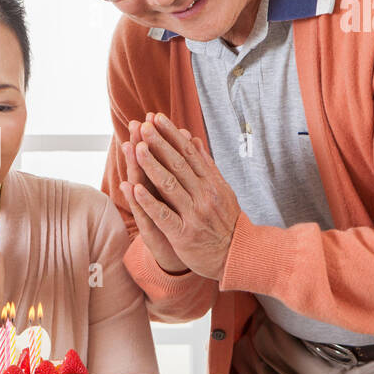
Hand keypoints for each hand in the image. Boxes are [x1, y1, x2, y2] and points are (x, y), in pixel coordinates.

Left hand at [126, 112, 241, 280]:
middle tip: (144, 125)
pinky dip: (149, 201)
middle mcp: (204, 195)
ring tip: (137, 149)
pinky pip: (164, 215)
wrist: (238, 255)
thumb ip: (206, 166)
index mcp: (211, 183)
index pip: (189, 153)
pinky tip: (135, 188)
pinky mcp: (184, 234)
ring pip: (170, 186)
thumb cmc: (225, 221)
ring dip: (152, 166)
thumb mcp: (221, 190)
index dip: (172, 135)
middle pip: (178, 165)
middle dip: (160, 143)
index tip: (158, 118)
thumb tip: (193, 140)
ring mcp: (194, 214)